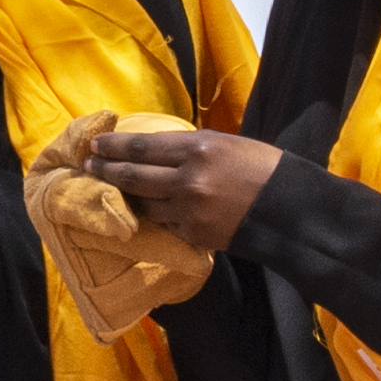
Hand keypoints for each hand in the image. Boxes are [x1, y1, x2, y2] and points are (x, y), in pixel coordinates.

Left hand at [81, 124, 282, 253]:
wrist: (291, 211)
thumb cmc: (264, 168)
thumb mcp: (227, 144)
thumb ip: (191, 148)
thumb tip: (156, 150)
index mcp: (198, 148)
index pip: (142, 147)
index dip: (115, 146)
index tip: (96, 145)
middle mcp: (188, 179)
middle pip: (133, 175)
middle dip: (106, 170)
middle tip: (89, 165)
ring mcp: (189, 210)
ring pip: (144, 204)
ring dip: (125, 196)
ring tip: (111, 189)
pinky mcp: (194, 235)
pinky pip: (164, 224)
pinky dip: (153, 216)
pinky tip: (143, 211)